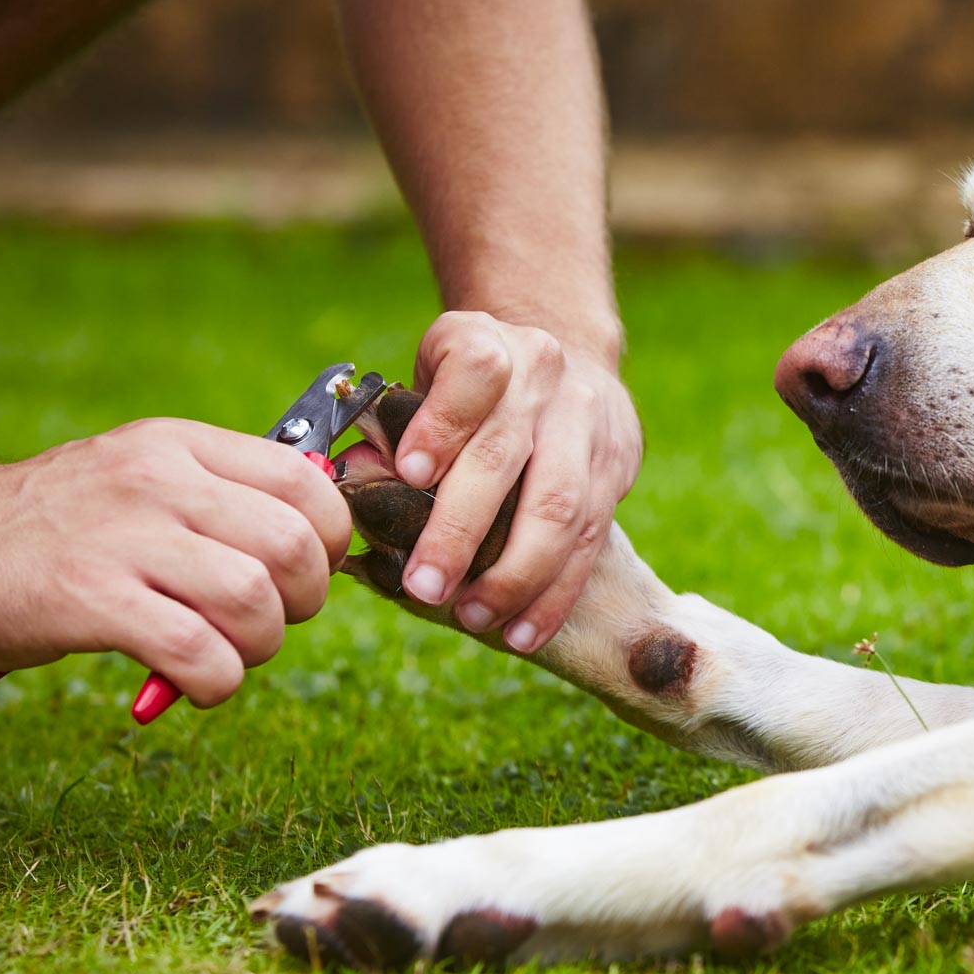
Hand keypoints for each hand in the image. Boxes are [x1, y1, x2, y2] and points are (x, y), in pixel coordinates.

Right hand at [0, 420, 351, 704]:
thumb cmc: (52, 527)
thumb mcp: (138, 479)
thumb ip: (220, 499)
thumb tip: (316, 543)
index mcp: (179, 445)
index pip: (307, 479)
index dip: (329, 539)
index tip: (305, 572)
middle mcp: (157, 479)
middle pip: (294, 544)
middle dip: (304, 601)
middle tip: (266, 622)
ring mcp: (122, 536)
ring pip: (255, 598)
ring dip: (259, 646)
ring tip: (225, 655)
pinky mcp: (87, 598)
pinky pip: (198, 650)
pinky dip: (217, 681)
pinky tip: (193, 683)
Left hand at [389, 311, 640, 651]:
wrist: (567, 356)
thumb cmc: (474, 385)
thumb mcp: (430, 376)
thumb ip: (396, 425)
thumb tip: (356, 480)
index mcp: (488, 344)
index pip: (474, 373)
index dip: (442, 423)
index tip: (410, 473)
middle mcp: (544, 378)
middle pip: (507, 456)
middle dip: (463, 529)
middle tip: (424, 586)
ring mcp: (588, 424)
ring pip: (560, 508)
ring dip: (515, 575)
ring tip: (475, 616)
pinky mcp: (616, 468)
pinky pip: (590, 542)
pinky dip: (554, 594)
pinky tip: (522, 630)